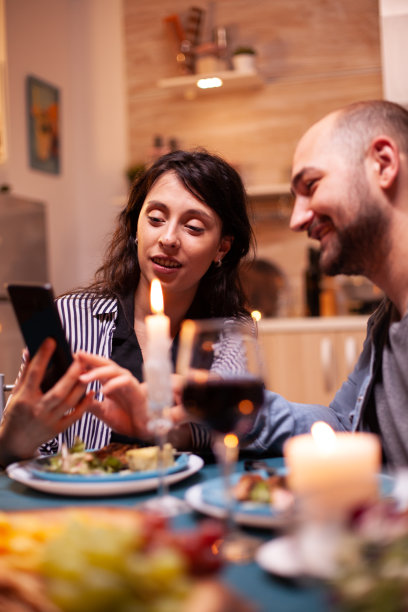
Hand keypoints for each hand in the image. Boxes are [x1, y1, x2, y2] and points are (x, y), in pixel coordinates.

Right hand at [0, 339, 91, 466]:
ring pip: (69, 402)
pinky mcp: (58, 429)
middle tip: (80, 359)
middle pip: (58, 391)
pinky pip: (75, 416)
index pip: (34, 374)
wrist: (14, 443)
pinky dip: (84, 404)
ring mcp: (49, 421)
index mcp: (25, 398)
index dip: (42, 357)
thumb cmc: (15, 415)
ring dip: (80, 386)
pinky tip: (91, 392)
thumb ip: (25, 373)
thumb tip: (29, 351)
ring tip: (88, 372)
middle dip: (71, 374)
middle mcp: (37, 410)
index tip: (50, 342)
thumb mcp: (16, 393)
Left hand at [77, 352, 149, 438]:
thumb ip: (90, 404)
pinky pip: (125, 382)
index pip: (98, 367)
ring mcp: (129, 383)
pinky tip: (103, 390)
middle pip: (105, 363)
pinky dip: (114, 385)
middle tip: (77, 355)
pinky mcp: (137, 390)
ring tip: (82, 378)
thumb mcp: (103, 412)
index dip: (86, 362)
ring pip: (114, 370)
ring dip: (97, 372)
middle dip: (91, 359)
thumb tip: (73, 399)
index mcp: (110, 382)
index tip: (72, 357)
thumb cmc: (125, 419)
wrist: (142, 430)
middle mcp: (119, 379)